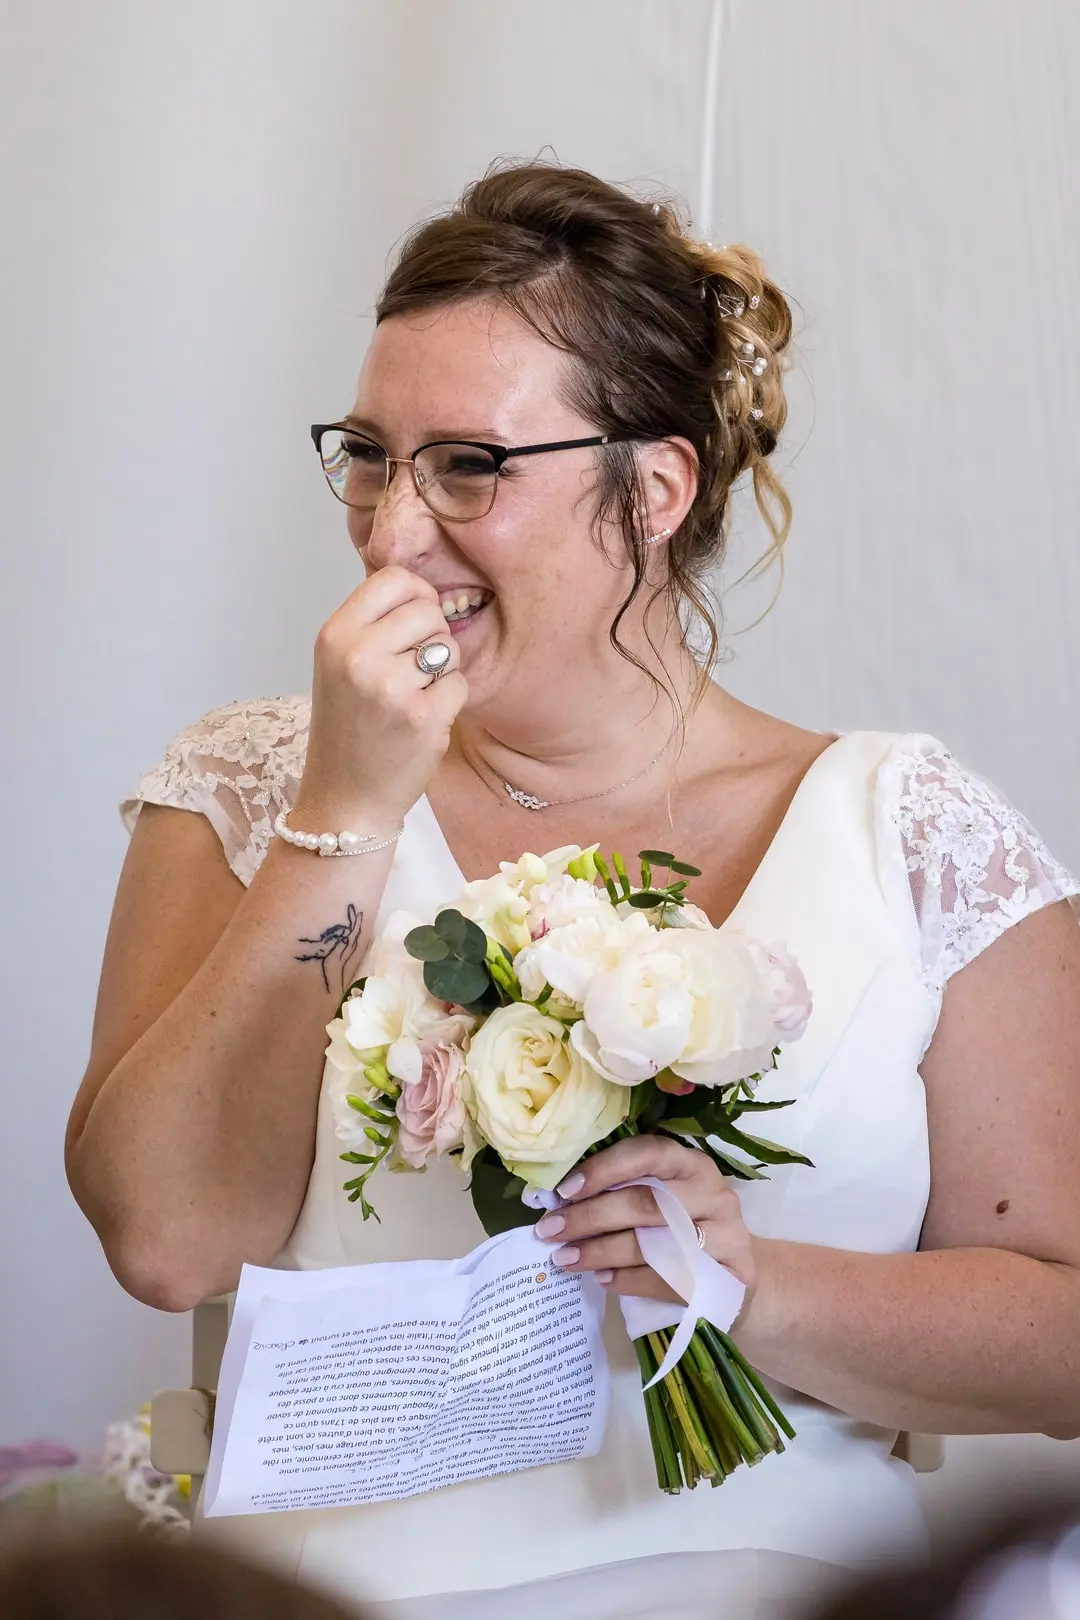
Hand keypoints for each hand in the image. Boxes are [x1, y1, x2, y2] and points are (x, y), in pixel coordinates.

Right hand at [295, 565, 466, 830]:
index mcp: (334, 635)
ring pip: (448, 647)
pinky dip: (449, 701)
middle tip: (411, 671)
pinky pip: (459, 684)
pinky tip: (423, 719)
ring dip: (441, 671)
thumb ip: (373, 623)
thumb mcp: (339, 664)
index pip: (394, 578)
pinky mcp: (423, 716)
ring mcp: (391, 687)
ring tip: (413, 696)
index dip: (414, 597)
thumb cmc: (348, 729)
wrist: (345, 798)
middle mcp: (358, 655)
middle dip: (431, 637)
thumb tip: (421, 586)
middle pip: (427, 610)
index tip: (411, 625)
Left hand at [534, 1135, 757, 1303]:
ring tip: (565, 1259)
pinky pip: (670, 1280)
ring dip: (602, 1252)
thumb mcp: (663, 1198)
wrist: (736, 1274)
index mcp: (691, 1163)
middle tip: (551, 1230)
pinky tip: (602, 1280)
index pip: (647, 1154)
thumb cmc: (684, 1227)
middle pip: (647, 1203)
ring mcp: (728, 1236)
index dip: (604, 1170)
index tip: (564, 1191)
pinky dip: (629, 1280)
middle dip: (591, 1217)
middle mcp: (714, 1193)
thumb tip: (558, 1201)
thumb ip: (622, 1192)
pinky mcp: (732, 1276)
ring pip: (655, 1244)